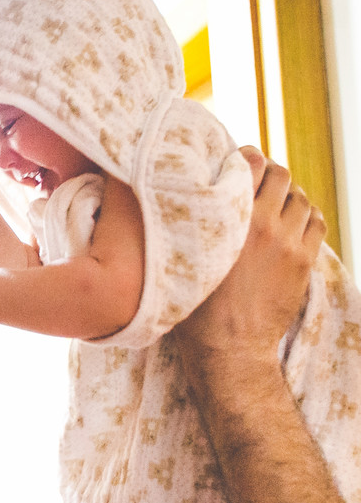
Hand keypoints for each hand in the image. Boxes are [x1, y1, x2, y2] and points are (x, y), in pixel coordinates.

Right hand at [175, 148, 324, 355]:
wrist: (229, 346)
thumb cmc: (196, 305)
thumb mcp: (185, 257)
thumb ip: (193, 223)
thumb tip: (190, 196)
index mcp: (231, 220)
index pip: (251, 165)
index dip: (246, 157)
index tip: (238, 161)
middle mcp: (264, 225)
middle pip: (282, 176)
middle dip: (270, 173)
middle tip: (258, 180)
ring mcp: (289, 243)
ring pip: (301, 198)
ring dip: (289, 195)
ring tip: (275, 203)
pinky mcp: (304, 261)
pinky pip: (316, 221)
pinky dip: (307, 214)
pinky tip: (292, 221)